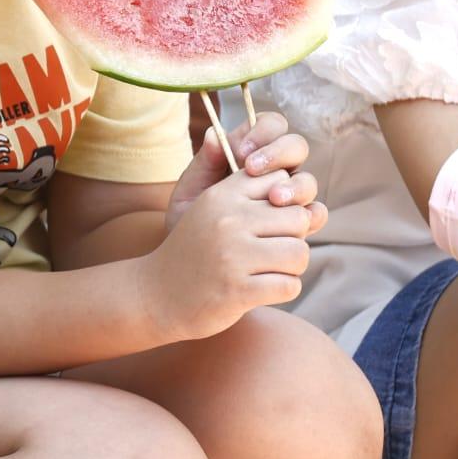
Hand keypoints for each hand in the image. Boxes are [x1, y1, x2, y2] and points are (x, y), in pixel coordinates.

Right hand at [142, 171, 312, 340]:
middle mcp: (227, 220)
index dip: (283, 203)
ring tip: (268, 270)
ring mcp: (233, 255)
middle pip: (298, 218)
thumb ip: (243, 189)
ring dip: (291, 267)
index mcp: (221, 195)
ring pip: (299, 253)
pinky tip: (261, 289)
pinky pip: (290, 286)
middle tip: (272, 250)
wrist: (158, 295)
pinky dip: (283, 290)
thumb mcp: (209, 209)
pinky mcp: (239, 290)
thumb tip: (266, 163)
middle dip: (293, 237)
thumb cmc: (195, 250)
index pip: (280, 181)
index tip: (267, 220)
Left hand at [167, 108, 326, 235]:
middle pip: (296, 146)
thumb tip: (212, 134)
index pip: (270, 125)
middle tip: (254, 170)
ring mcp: (290, 195)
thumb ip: (204, 162)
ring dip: (294, 186)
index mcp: (250, 152)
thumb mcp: (192, 189)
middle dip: (279, 154)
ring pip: (307, 179)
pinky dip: (310, 215)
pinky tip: (297, 222)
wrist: (194, 260)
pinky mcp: (299, 222)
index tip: (241, 151)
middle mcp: (275, 170)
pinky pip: (316, 213)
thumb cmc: (191, 217)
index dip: (262, 131)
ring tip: (273, 199)